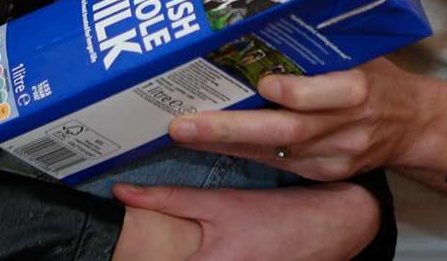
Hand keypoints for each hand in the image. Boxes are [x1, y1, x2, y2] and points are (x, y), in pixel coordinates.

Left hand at [113, 181, 378, 260]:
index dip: (136, 260)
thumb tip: (122, 192)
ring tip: (170, 249)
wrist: (330, 227)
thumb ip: (168, 199)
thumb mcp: (220, 202)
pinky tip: (200, 251)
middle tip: (134, 251)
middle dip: (159, 257)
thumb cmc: (274, 214)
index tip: (116, 254)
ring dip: (178, 258)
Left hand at [166, 58, 428, 180]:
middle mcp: (348, 125)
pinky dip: (246, 154)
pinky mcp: (328, 173)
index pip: (326, 94)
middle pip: (287, 131)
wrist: (415, 126)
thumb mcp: (362, 53)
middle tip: (185, 124)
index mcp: (360, 87)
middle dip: (230, 129)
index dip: (296, 92)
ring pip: (277, 153)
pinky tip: (215, 145)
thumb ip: (323, 44)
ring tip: (186, 133)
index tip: (262, 82)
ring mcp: (337, 155)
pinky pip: (282, 166)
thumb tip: (267, 11)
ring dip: (227, 144)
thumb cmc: (378, 76)